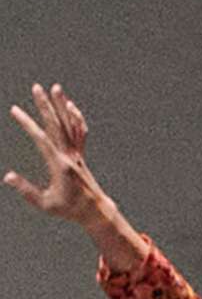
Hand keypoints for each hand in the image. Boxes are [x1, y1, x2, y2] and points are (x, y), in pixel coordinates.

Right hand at [8, 82, 145, 264]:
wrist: (96, 211)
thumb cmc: (69, 209)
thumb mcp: (45, 204)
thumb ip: (26, 190)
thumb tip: (7, 176)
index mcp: (59, 165)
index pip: (41, 138)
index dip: (27, 123)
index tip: (15, 109)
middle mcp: (70, 155)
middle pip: (57, 125)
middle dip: (45, 105)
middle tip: (36, 87)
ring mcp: (77, 154)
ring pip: (70, 125)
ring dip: (62, 106)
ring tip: (56, 88)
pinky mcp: (81, 155)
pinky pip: (80, 133)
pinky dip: (76, 118)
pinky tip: (70, 106)